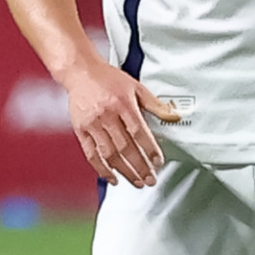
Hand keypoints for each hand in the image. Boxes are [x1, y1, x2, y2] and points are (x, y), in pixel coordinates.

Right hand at [62, 60, 180, 186]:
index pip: (139, 132)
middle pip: (125, 147)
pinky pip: (91, 154)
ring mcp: (92, 124)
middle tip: (151, 179)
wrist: (80, 72)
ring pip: (109, 154)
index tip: (158, 162)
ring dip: (124, 171)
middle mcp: (107, 115)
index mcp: (123, 104)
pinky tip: (112, 178)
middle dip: (140, 167)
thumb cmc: (109, 79)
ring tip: (137, 182)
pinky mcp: (80, 130)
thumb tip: (174, 115)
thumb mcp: (136, 86)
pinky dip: (101, 169)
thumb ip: (155, 104)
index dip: (150, 149)